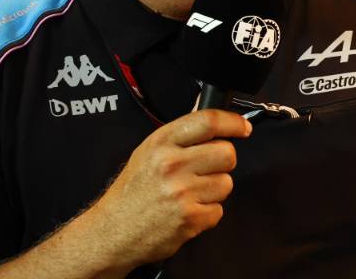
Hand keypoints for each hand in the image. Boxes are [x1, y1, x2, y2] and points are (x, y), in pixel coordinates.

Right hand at [88, 108, 252, 269]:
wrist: (112, 232)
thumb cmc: (131, 194)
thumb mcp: (147, 153)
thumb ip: (179, 137)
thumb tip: (211, 123)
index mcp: (161, 143)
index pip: (208, 122)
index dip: (232, 122)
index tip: (242, 127)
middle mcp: (171, 165)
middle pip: (226, 152)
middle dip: (223, 161)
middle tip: (207, 169)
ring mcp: (182, 192)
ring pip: (226, 183)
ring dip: (214, 190)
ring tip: (191, 194)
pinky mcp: (190, 218)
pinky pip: (218, 210)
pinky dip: (207, 214)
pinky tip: (188, 211)